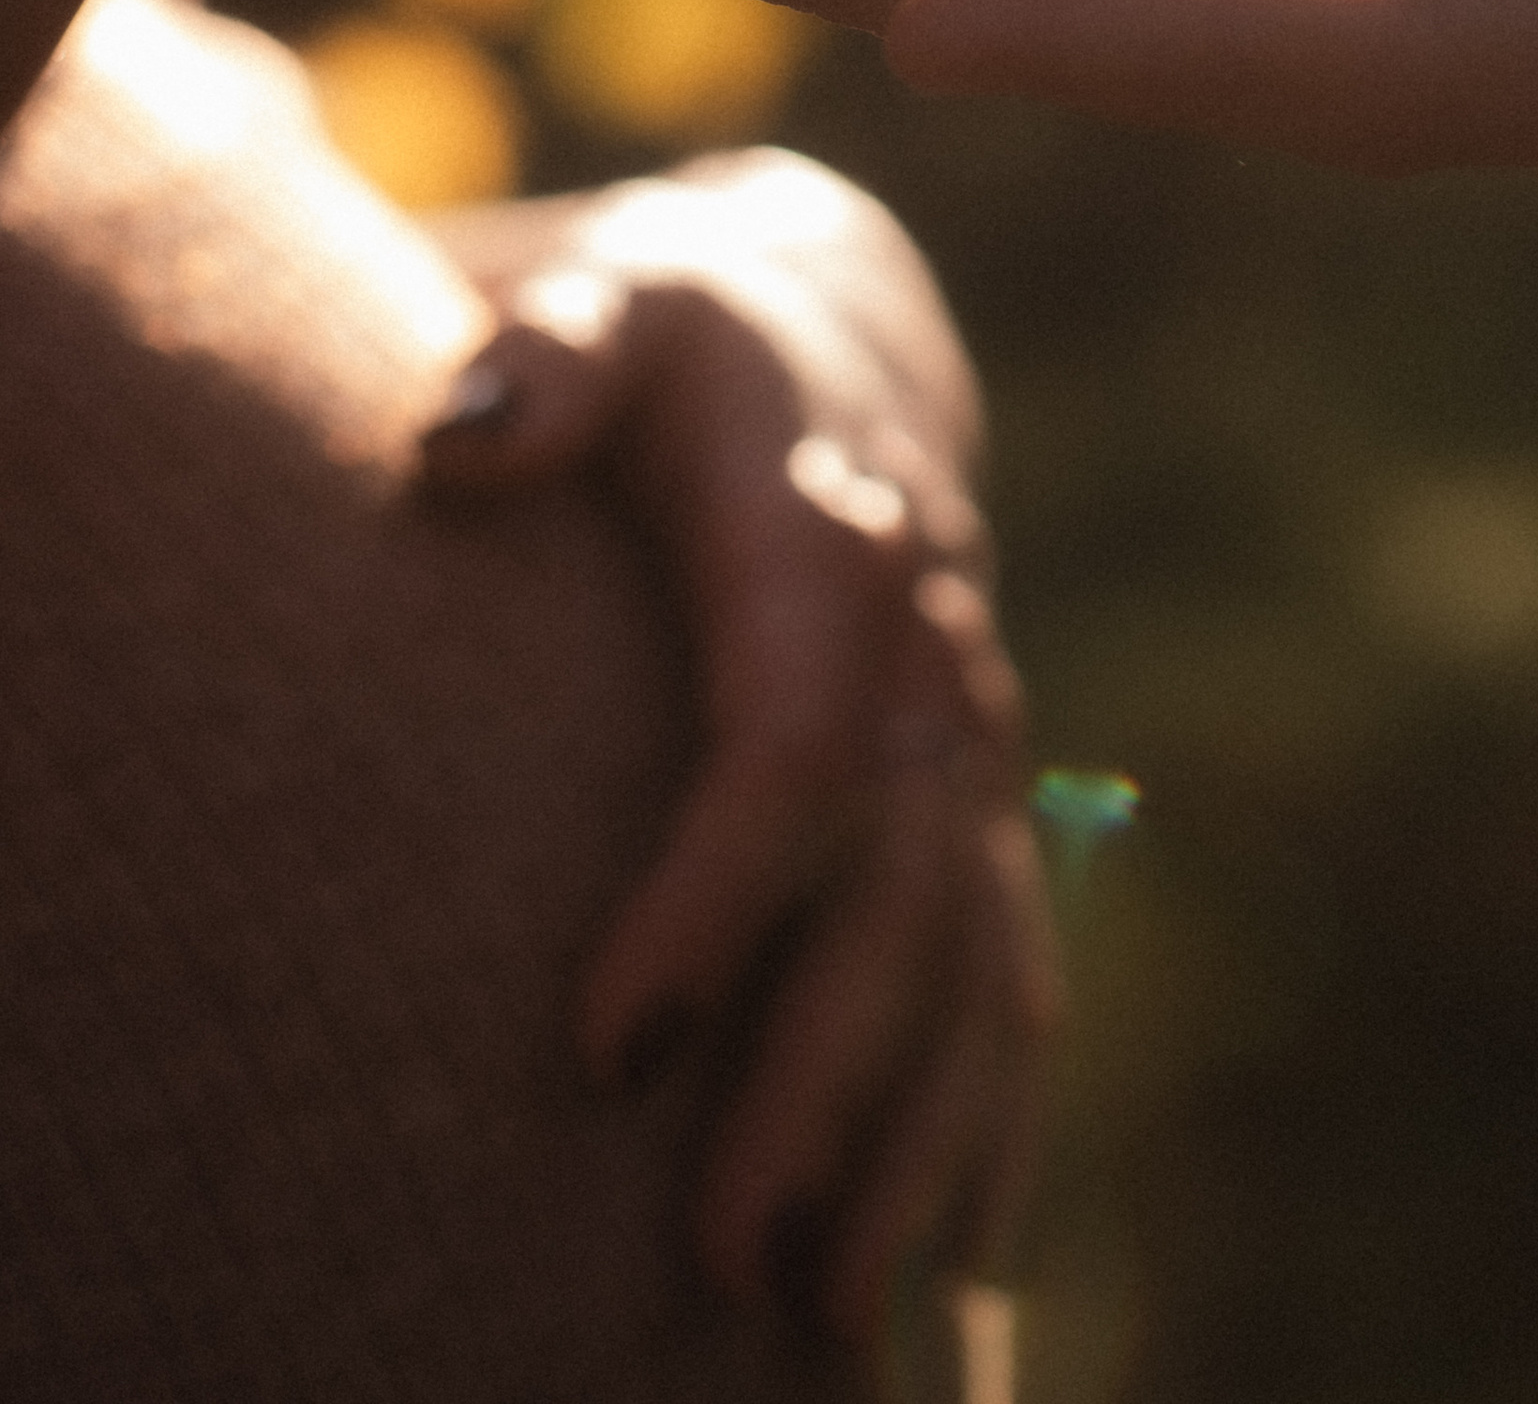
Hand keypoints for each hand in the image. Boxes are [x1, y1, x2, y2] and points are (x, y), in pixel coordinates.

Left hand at [418, 150, 1055, 1343]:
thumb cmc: (676, 330)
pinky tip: (952, 1259)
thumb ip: (547, 357)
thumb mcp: (615, 302)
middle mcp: (932, 651)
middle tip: (728, 1260)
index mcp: (837, 539)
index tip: (608, 1047)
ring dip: (916, 1139)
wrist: (837, 319)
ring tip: (826, 1317)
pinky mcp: (980, 789)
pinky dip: (991, 1111)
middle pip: (900, 889)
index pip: (798, 739)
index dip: (719, 894)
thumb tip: (457, 438)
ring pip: (976, 954)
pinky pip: (1013, 961)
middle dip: (826, 1079)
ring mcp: (974, 729)